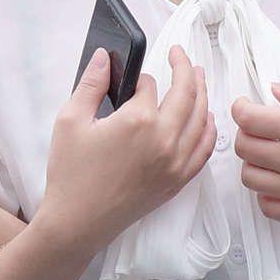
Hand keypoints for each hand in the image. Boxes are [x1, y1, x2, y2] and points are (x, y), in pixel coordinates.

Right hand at [36, 47, 214, 252]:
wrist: (78, 222)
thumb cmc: (70, 174)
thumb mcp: (70, 120)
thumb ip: (91, 83)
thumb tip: (105, 56)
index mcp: (139, 121)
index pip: (150, 85)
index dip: (139, 78)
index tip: (129, 79)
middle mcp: (164, 140)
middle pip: (187, 94)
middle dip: (185, 69)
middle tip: (181, 56)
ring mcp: (175, 163)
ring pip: (202, 119)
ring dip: (202, 94)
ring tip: (197, 79)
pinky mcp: (178, 181)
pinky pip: (204, 150)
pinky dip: (208, 130)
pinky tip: (206, 118)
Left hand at [232, 84, 279, 227]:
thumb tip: (273, 91)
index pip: (247, 118)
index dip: (240, 109)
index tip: (244, 107)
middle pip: (243, 147)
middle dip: (246, 135)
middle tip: (260, 133)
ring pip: (249, 177)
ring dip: (254, 165)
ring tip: (271, 159)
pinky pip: (266, 206)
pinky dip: (267, 194)